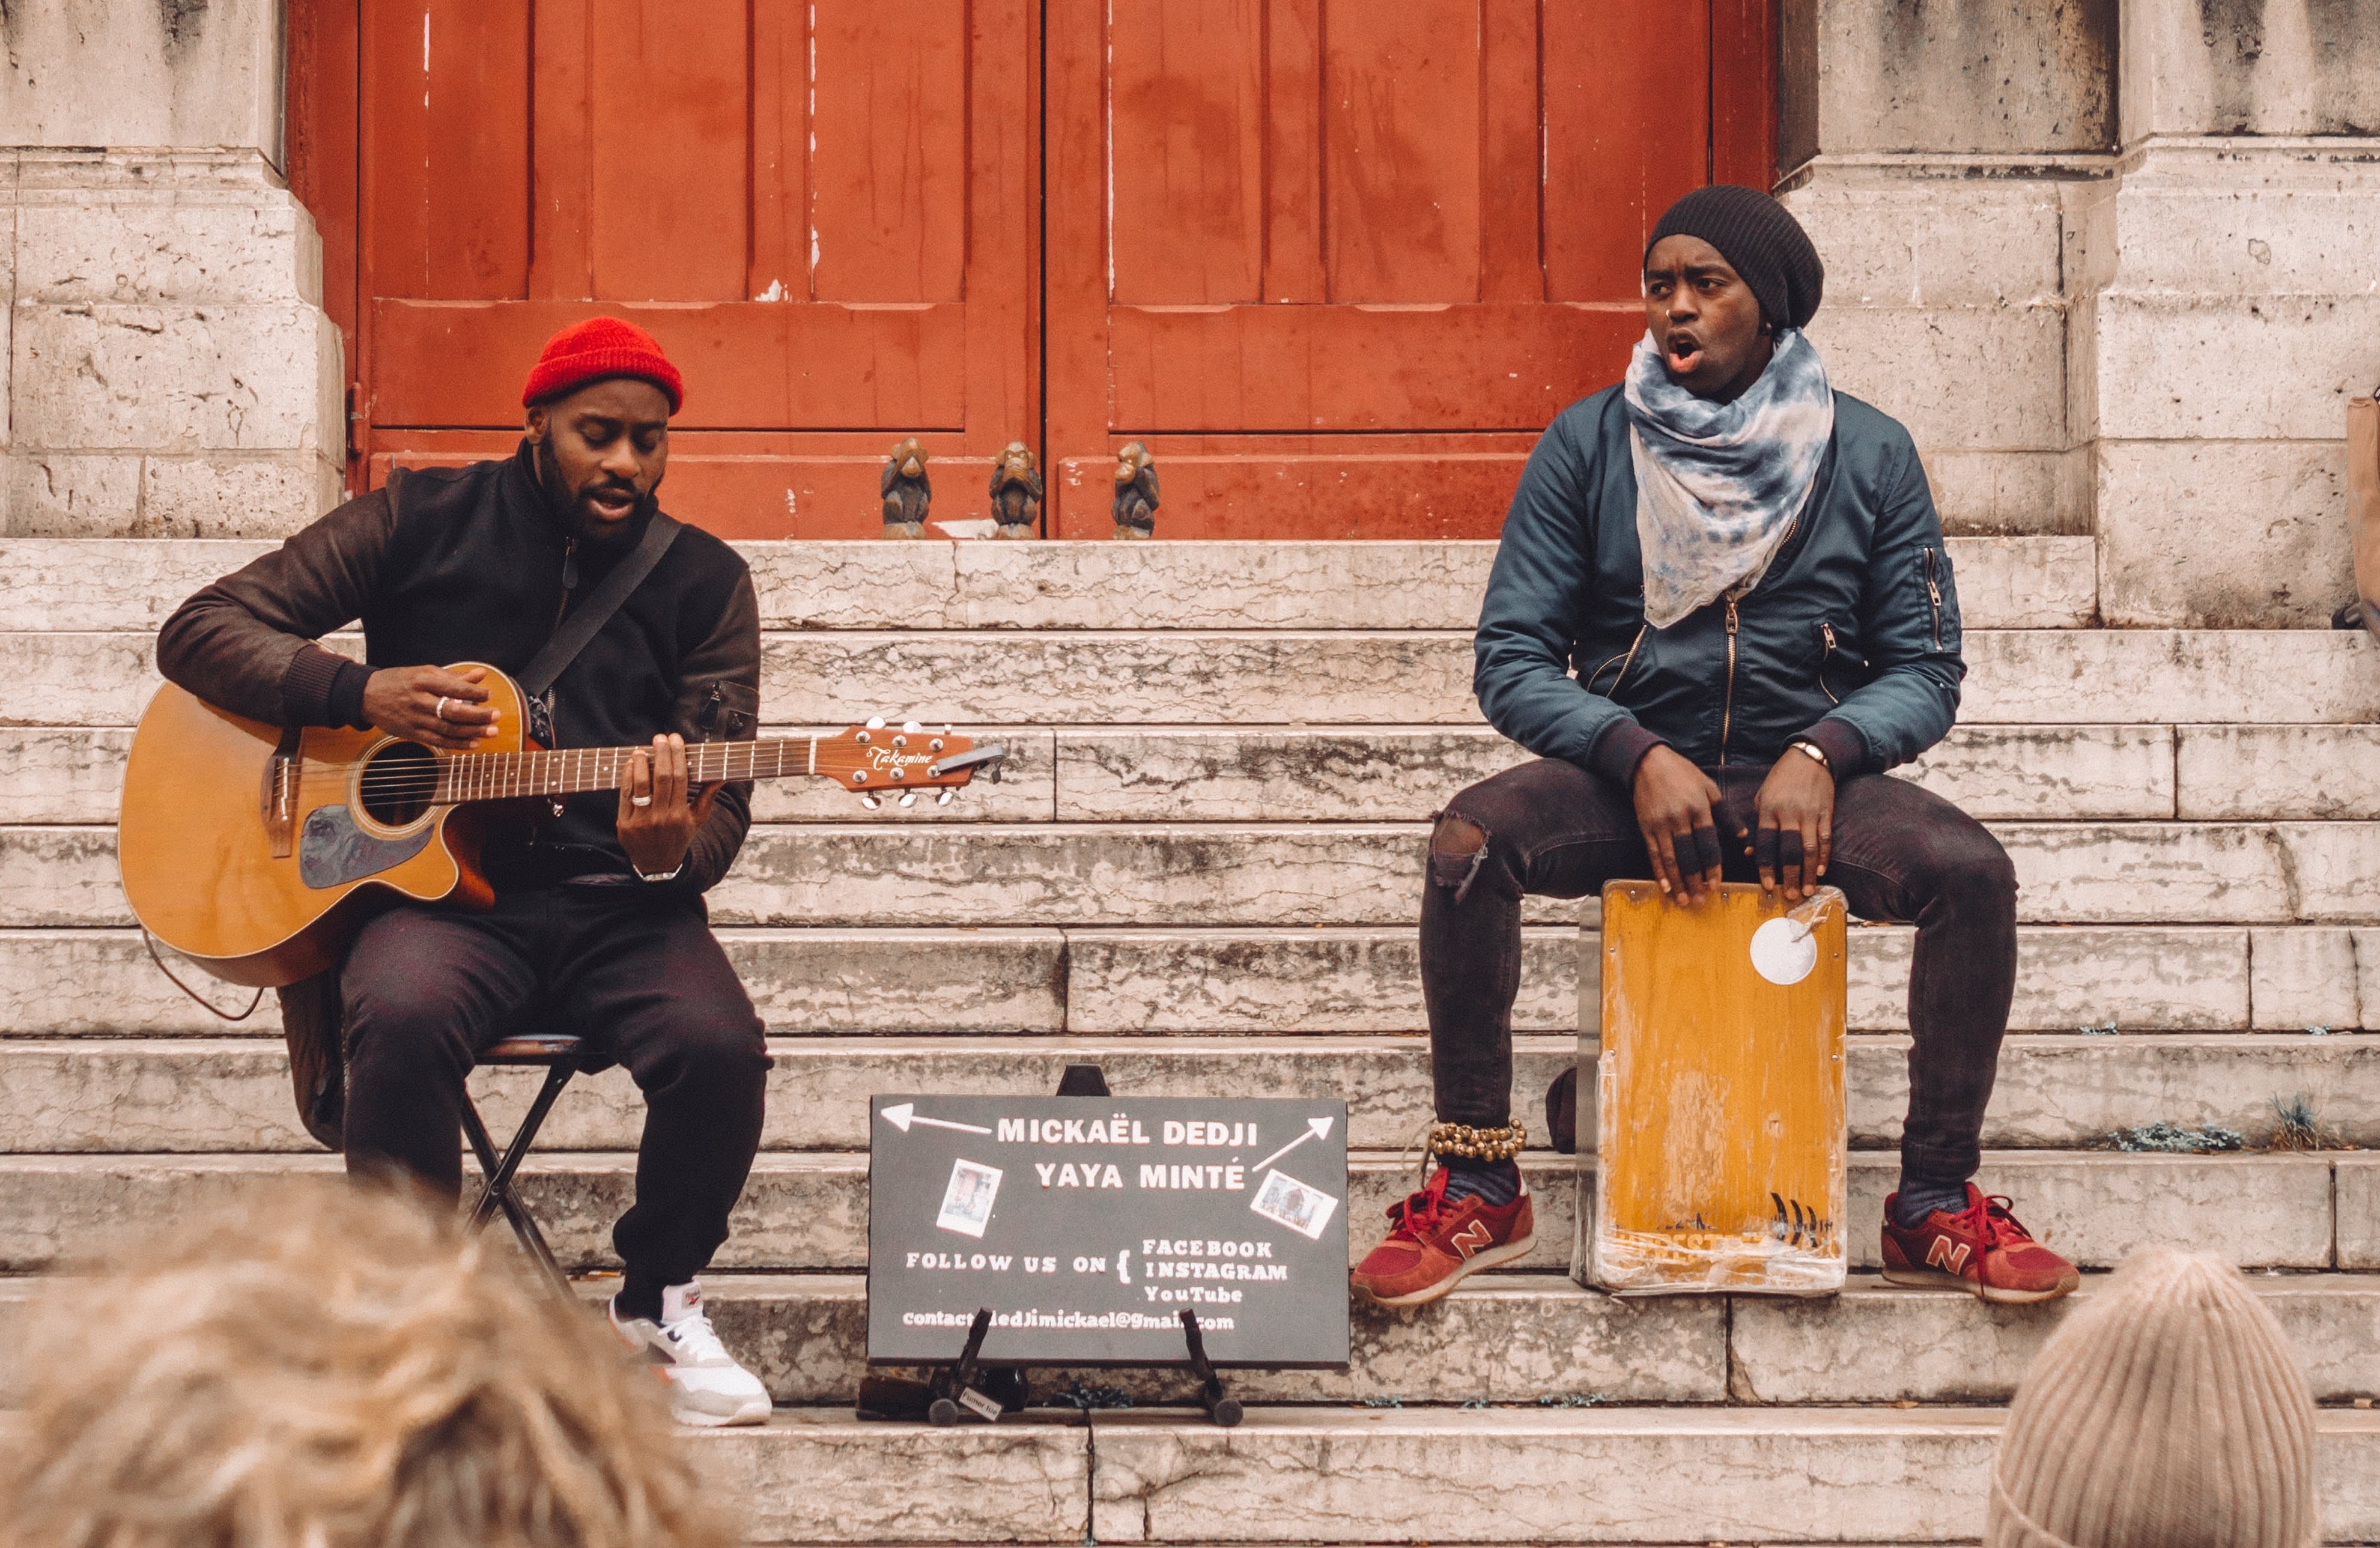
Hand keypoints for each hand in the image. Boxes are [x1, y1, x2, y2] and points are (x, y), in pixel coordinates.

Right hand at [363, 665, 498, 751]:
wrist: (367, 696)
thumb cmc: (399, 681)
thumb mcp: (424, 672)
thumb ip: (454, 677)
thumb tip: (481, 675)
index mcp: (422, 681)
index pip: (452, 687)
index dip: (473, 692)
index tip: (489, 695)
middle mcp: (418, 700)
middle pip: (451, 711)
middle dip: (477, 715)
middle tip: (496, 716)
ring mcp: (414, 719)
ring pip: (447, 728)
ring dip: (472, 732)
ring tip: (491, 731)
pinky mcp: (412, 733)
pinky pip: (438, 740)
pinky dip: (457, 744)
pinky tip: (474, 743)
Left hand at [616, 734, 718, 877]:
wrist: (658, 865)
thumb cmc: (679, 837)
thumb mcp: (697, 820)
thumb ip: (708, 796)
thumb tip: (721, 775)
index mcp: (680, 815)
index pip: (680, 778)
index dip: (677, 756)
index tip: (676, 740)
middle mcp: (661, 818)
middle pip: (662, 778)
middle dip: (662, 754)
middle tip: (660, 738)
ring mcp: (642, 822)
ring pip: (640, 785)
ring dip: (641, 764)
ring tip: (642, 750)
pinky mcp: (625, 824)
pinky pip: (625, 796)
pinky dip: (627, 777)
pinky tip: (631, 765)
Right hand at [1632, 745, 1723, 901]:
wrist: (1648, 763)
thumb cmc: (1683, 774)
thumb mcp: (1709, 787)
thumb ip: (1726, 813)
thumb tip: (1743, 837)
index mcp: (1699, 808)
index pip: (1708, 843)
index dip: (1712, 866)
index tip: (1715, 885)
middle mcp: (1679, 817)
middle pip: (1688, 855)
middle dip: (1695, 880)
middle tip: (1701, 900)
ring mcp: (1660, 823)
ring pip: (1670, 858)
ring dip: (1678, 882)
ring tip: (1685, 900)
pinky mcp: (1645, 826)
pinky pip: (1653, 853)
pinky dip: (1659, 872)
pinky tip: (1664, 887)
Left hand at [1746, 748, 1833, 899]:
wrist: (1809, 757)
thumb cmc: (1780, 780)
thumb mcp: (1761, 797)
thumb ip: (1757, 825)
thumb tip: (1749, 853)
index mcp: (1768, 810)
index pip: (1766, 844)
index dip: (1766, 867)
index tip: (1766, 885)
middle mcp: (1789, 813)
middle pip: (1789, 850)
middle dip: (1790, 875)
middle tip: (1790, 895)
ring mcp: (1809, 813)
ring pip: (1809, 848)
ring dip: (1809, 872)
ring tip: (1808, 890)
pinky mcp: (1826, 811)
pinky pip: (1825, 838)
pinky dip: (1824, 856)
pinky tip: (1822, 871)